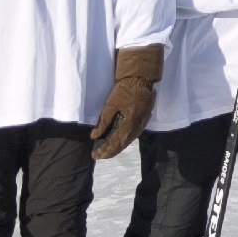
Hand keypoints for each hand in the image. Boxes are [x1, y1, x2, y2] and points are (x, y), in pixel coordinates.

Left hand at [92, 46, 162, 160]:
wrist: (141, 79)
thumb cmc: (124, 90)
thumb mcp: (111, 105)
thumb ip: (103, 122)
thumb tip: (94, 136)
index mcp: (129, 123)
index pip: (115, 142)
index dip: (105, 150)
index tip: (95, 155)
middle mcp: (137, 127)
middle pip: (122, 144)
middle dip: (110, 152)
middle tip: (98, 156)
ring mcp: (142, 125)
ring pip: (128, 141)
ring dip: (117, 148)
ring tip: (106, 152)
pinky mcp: (143, 121)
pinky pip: (133, 135)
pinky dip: (124, 141)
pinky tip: (118, 142)